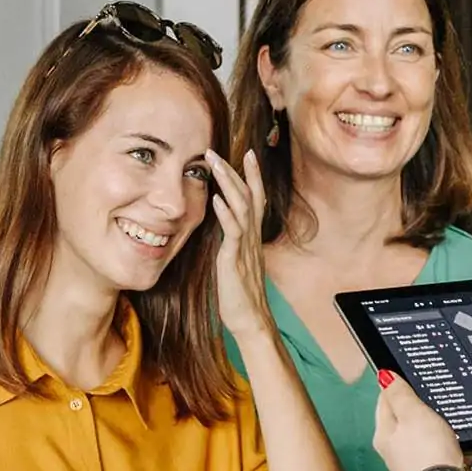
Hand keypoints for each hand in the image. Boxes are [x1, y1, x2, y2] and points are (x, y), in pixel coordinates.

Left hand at [209, 150, 273, 341]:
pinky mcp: (235, 260)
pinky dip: (226, 214)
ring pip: (242, 207)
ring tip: (216, 164)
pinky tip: (216, 200)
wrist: (250, 320)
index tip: (248, 153)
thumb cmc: (240, 293)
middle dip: (235, 171)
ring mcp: (245, 247)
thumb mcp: (236, 260)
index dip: (252, 176)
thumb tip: (224, 226)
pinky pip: (233, 233)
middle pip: (248, 196)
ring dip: (228, 184)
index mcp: (251, 236)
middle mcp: (251, 237)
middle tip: (217, 150)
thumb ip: (233, 241)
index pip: (255, 198)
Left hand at [372, 372, 464, 470]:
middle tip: (452, 389)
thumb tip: (383, 376)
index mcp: (389, 437)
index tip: (411, 371)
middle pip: (422, 424)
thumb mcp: (411, 415)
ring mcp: (436, 468)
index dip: (397, 386)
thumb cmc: (425, 456)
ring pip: (460, 444)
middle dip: (439, 409)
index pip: (387, 403)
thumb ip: (400, 394)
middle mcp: (409, 454)